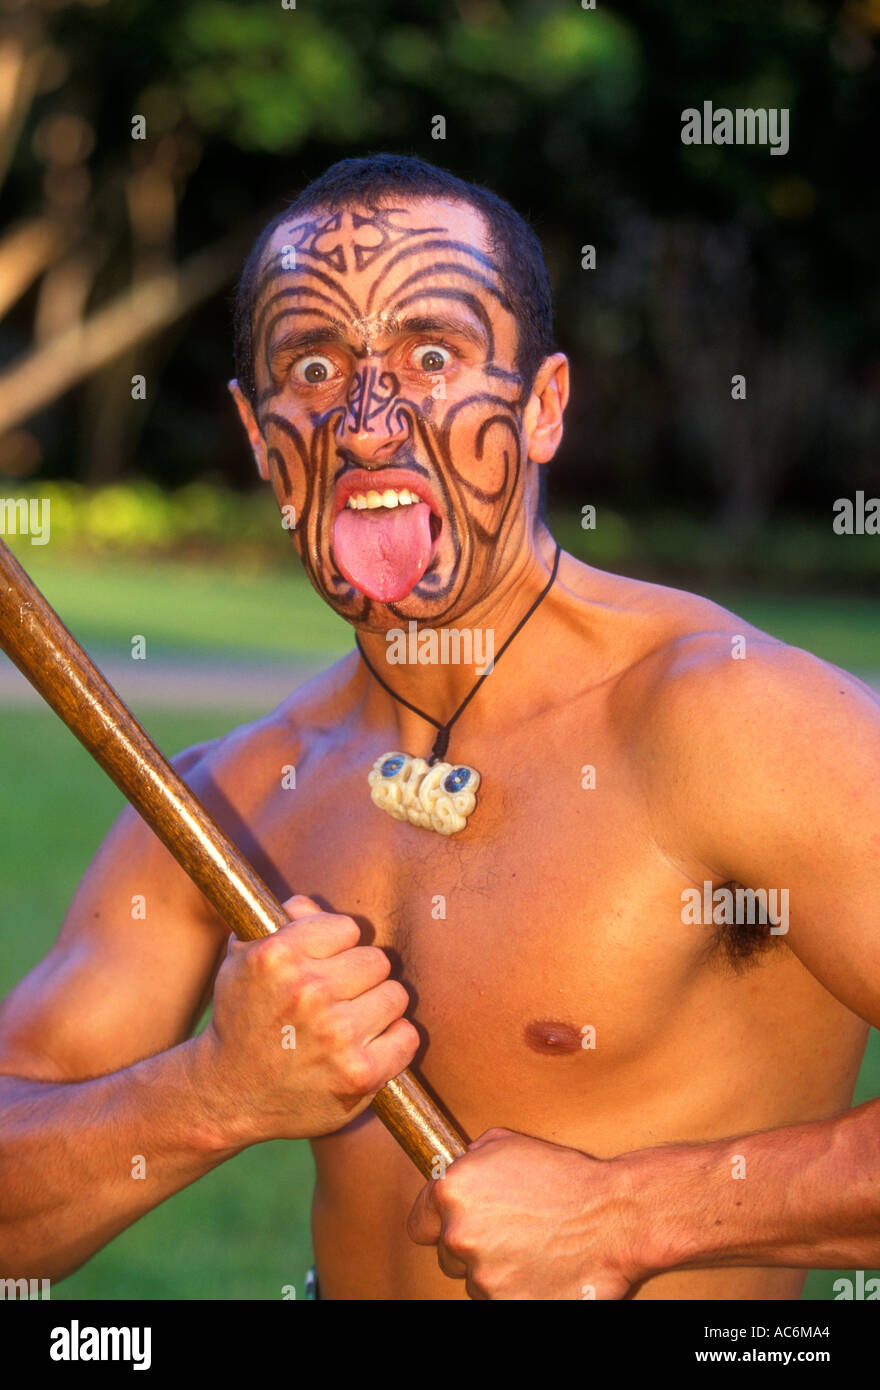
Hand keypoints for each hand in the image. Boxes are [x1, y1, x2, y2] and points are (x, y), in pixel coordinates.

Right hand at [194, 894, 418, 1144]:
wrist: (227, 1095)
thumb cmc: (241, 1020)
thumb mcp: (242, 961)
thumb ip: (281, 922)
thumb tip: (311, 904)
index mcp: (279, 956)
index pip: (348, 928)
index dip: (338, 948)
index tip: (324, 967)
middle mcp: (308, 991)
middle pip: (376, 960)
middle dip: (360, 978)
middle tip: (338, 999)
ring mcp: (337, 1034)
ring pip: (395, 995)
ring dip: (378, 1008)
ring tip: (350, 1024)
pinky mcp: (360, 1073)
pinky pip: (407, 1036)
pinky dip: (393, 1042)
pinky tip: (366, 1047)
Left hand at [407, 1127, 647, 1299]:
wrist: (613, 1216)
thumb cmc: (564, 1177)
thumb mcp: (507, 1144)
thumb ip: (468, 1161)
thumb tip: (455, 1172)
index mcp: (452, 1192)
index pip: (419, 1224)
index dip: (437, 1223)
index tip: (454, 1224)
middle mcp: (460, 1235)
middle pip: (448, 1255)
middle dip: (472, 1245)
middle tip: (509, 1233)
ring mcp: (482, 1276)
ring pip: (475, 1280)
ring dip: (496, 1269)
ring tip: (533, 1247)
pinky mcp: (506, 1306)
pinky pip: (498, 1300)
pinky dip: (516, 1290)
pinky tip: (540, 1269)